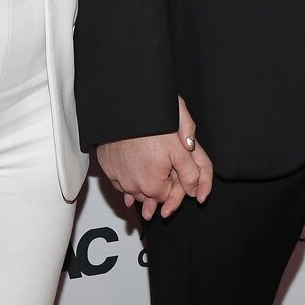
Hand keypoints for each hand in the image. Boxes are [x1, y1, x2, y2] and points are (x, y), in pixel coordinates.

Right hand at [97, 96, 213, 220]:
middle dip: (159, 182)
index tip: (175, 168)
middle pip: (151, 194)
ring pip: (134, 187)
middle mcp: (132, 187)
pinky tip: (133, 160)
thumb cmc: (151, 125)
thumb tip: (197, 191)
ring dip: (142, 179)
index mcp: (152, 185)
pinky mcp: (106, 167)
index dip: (175, 184)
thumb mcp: (181, 147)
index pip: (169, 196)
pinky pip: (119, 177)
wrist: (122, 108)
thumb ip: (191, 171)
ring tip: (149, 160)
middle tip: (162, 161)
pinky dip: (127, 172)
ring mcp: (117, 178)